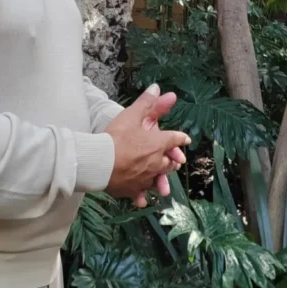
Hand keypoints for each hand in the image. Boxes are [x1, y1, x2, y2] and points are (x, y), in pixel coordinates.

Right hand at [104, 86, 190, 202]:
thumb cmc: (117, 136)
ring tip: (165, 183)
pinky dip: (142, 197)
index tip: (186, 139)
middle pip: (169, 163)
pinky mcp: (133, 189)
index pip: (174, 139)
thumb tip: (158, 87)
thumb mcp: (132, 115)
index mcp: (158, 144)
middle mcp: (156, 163)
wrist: (100, 162)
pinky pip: (140, 195)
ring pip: (158, 180)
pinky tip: (142, 200)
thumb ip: (147, 102)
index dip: (180, 138)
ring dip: (162, 180)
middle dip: (173, 160)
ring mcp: (145, 178)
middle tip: (175, 160)